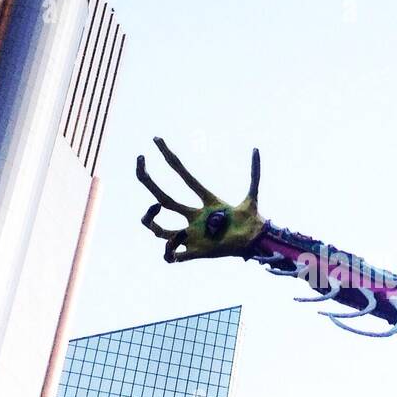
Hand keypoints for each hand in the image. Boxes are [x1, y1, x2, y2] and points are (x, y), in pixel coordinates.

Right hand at [138, 139, 264, 261]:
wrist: (254, 245)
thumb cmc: (252, 222)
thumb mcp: (252, 197)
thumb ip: (255, 174)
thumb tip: (256, 148)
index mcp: (205, 201)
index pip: (183, 175)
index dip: (170, 157)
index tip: (156, 139)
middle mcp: (194, 217)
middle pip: (164, 198)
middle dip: (148, 179)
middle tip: (139, 160)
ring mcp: (192, 235)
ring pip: (159, 231)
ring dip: (152, 222)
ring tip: (156, 211)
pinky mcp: (194, 253)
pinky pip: (171, 257)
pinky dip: (168, 252)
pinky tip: (173, 248)